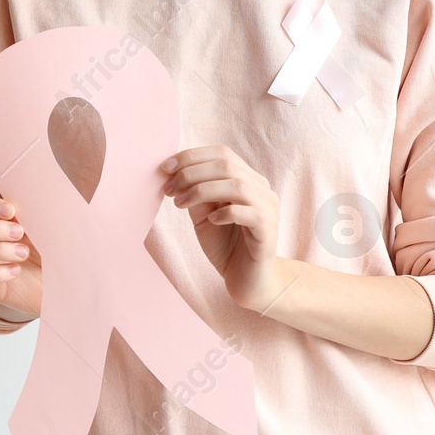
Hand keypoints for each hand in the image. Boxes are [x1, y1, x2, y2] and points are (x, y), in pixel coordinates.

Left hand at [160, 146, 284, 312]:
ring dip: (202, 191)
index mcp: (247, 179)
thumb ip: (194, 193)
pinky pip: (250, 213)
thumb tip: (173, 173)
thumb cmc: (226, 246)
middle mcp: (261, 189)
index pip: (222, 153)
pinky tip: (211, 221)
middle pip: (227, 165)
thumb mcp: (203, 215)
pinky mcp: (269, 230)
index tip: (165, 167)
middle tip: (169, 190)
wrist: (247, 281)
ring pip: (237, 185)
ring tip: (180, 204)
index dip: (192, 156)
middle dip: (192, 173)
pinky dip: (226, 212)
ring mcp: (268, 208)